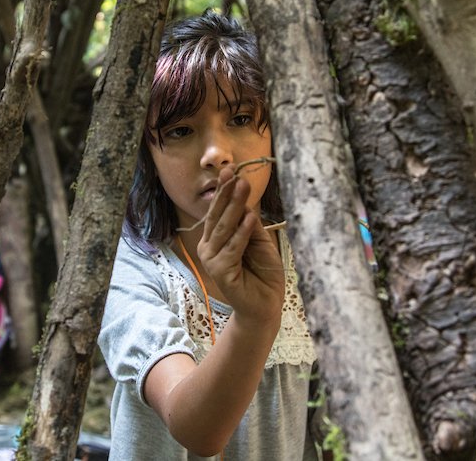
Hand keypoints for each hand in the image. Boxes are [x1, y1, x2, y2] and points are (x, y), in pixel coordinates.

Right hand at [197, 168, 284, 324]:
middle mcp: (209, 247)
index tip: (230, 170)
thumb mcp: (259, 242)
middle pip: (217, 216)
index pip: (218, 211)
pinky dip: (242, 232)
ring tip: (243, 187)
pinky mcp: (220, 272)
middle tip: (234, 173)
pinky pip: (233, 247)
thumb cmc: (263, 274)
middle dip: (226, 193)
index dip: (223, 191)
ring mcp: (212, 260)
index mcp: (216, 238)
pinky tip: (249, 217)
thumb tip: (244, 201)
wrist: (265, 306)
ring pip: (224, 229)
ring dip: (234, 207)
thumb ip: (249, 224)